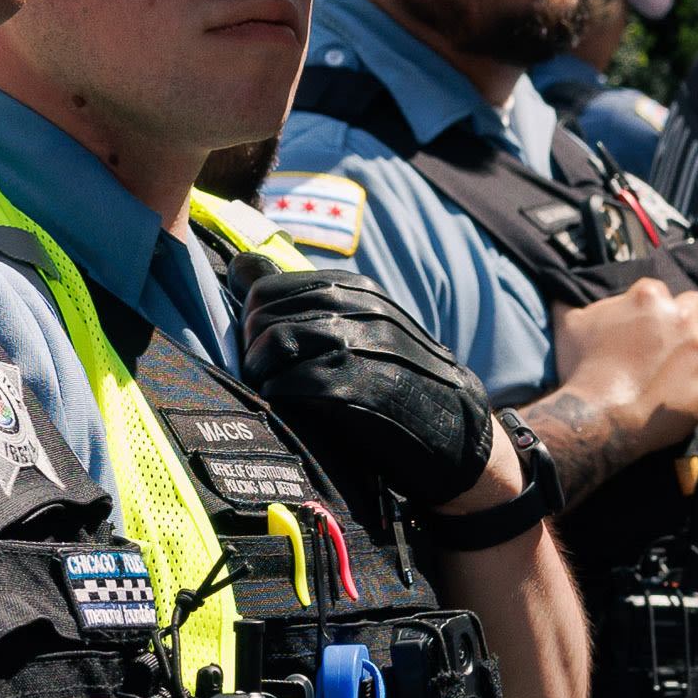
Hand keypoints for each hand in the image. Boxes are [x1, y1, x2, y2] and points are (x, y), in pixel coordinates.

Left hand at [236, 264, 511, 509]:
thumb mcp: (365, 325)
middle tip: (263, 375)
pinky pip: (289, 383)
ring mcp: (355, 345)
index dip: (250, 320)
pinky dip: (279, 397)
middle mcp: (355, 308)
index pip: (266, 286)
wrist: (457, 430)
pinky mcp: (354, 387)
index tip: (260, 347)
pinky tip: (292, 408)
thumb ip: (308, 301)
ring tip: (274, 390)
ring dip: (261, 372)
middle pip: (262, 314)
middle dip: (251, 348)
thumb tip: (240, 267)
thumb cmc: (400, 378)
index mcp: (355, 288)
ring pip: (272, 343)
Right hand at [547, 271, 697, 467]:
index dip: (651, 308)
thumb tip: (562, 290)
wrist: (599, 417)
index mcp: (650, 297)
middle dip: (684, 318)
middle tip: (668, 340)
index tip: (644, 325)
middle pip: (695, 304)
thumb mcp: (569, 326)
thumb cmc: (583, 371)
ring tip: (683, 360)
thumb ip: (570, 302)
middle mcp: (681, 316)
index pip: (659, 290)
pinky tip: (696, 378)